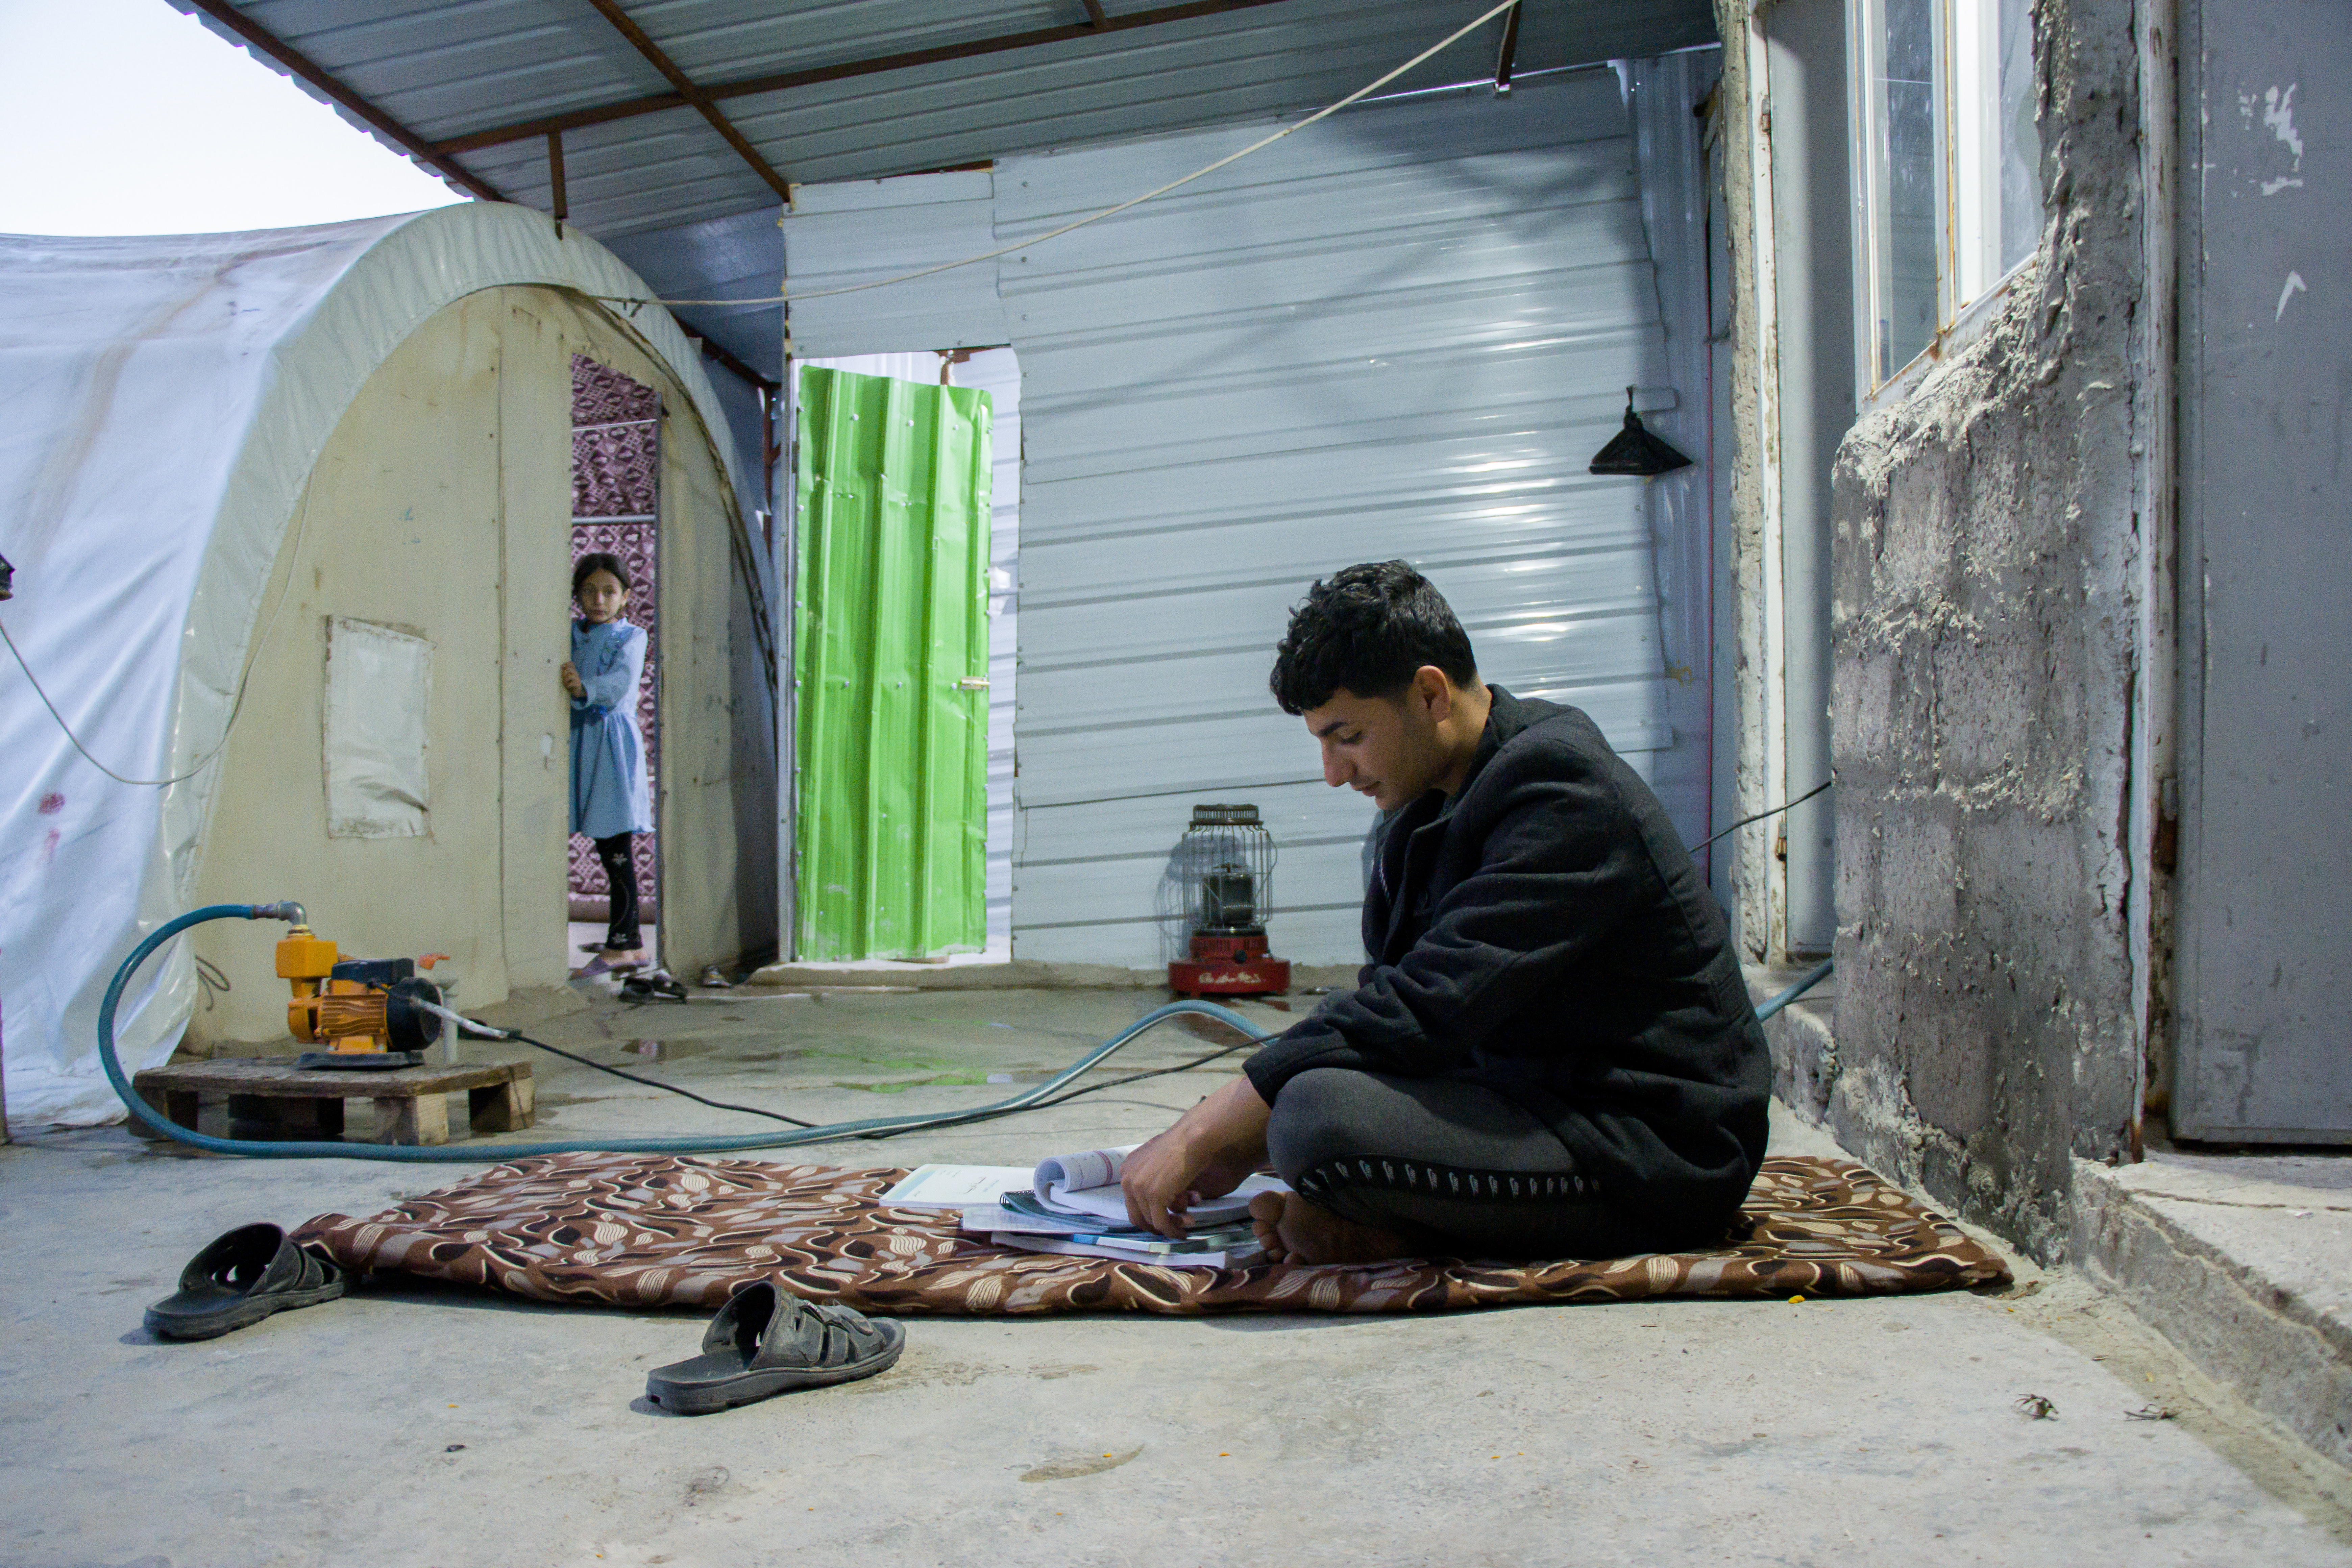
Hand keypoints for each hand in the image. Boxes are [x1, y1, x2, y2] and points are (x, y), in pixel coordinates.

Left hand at [560, 661, 584, 698]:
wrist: (577, 691)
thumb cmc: (570, 683)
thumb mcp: (567, 676)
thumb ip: (565, 671)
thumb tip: (561, 666)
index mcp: (573, 670)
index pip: (571, 663)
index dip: (566, 664)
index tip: (562, 667)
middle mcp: (576, 673)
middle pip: (569, 669)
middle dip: (564, 672)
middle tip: (563, 677)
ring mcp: (577, 678)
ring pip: (569, 676)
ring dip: (565, 680)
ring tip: (565, 683)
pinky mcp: (577, 684)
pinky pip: (570, 683)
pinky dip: (567, 685)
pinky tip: (567, 687)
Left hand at [1120, 1075, 1271, 1237]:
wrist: (1193, 1138)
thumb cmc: (1182, 1146)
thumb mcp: (1160, 1164)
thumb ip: (1157, 1183)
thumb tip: (1170, 1208)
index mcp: (1127, 1170)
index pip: (1132, 1203)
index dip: (1149, 1215)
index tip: (1164, 1220)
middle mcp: (1127, 1179)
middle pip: (1137, 1216)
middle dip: (1157, 1225)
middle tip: (1174, 1227)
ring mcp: (1138, 1188)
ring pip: (1152, 1221)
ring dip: (1171, 1225)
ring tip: (1188, 1222)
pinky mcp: (1153, 1196)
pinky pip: (1162, 1223)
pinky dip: (1174, 1229)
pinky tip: (1185, 1228)